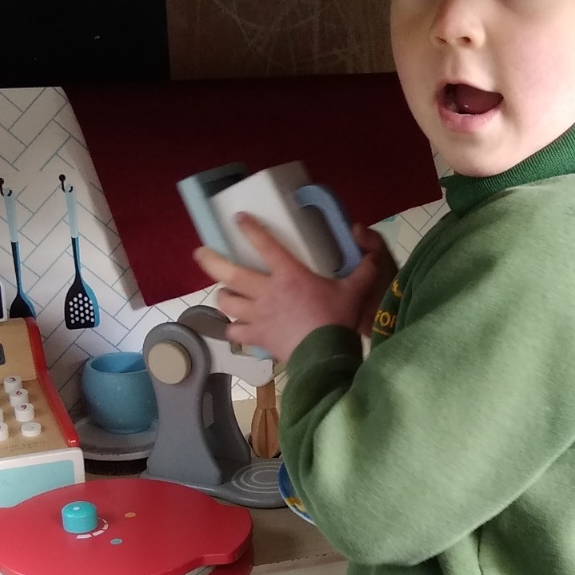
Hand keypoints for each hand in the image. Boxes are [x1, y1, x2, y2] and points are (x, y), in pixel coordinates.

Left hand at [195, 215, 390, 364]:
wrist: (324, 355)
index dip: (249, 228)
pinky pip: (234, 331)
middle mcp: (266, 291)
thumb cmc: (336, 320)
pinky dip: (232, 328)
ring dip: (224, 296)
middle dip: (211, 260)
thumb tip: (374, 257)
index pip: (265, 244)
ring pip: (227, 302)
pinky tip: (235, 326)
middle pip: (229, 273)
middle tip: (200, 253)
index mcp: (289, 274)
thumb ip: (364, 270)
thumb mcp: (354, 291)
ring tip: (225, 293)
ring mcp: (257, 315)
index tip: (238, 219)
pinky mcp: (256, 337)